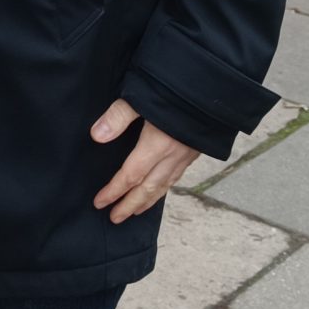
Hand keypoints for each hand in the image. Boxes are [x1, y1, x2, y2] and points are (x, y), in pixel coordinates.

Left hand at [89, 100, 197, 223]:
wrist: (211, 90)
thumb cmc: (175, 91)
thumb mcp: (141, 96)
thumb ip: (118, 116)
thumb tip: (97, 136)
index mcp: (157, 144)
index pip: (131, 175)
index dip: (114, 191)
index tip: (99, 202)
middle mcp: (172, 155)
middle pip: (147, 188)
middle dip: (129, 205)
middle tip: (114, 218)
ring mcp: (185, 156)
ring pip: (163, 186)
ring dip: (147, 202)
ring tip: (134, 212)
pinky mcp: (194, 151)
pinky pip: (175, 178)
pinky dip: (163, 189)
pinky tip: (158, 191)